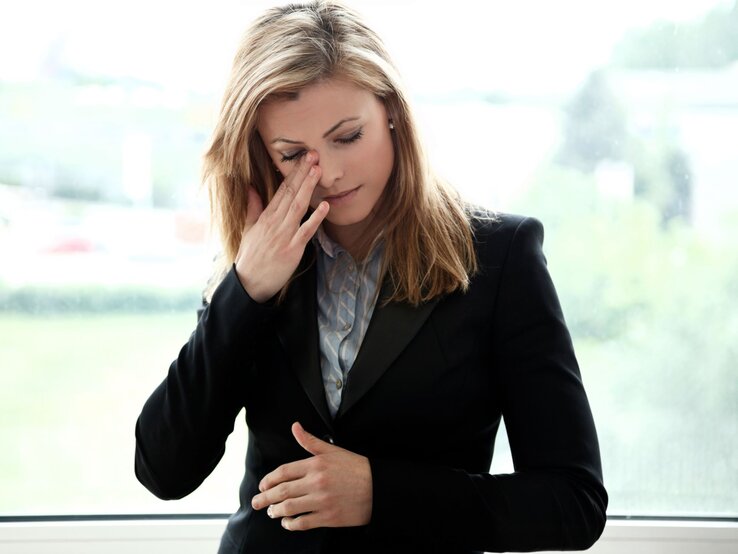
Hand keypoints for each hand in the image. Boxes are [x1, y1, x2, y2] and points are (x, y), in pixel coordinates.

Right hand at [235, 152, 328, 301]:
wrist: (249, 282)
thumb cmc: (250, 256)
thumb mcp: (248, 229)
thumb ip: (252, 207)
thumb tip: (251, 188)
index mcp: (266, 216)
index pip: (282, 189)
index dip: (293, 173)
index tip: (303, 158)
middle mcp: (275, 222)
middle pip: (291, 193)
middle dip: (302, 174)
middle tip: (314, 156)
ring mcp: (284, 235)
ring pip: (298, 207)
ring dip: (309, 188)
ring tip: (317, 171)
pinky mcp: (292, 249)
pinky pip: (306, 231)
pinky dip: (315, 218)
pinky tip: (326, 206)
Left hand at [251, 422, 372, 530]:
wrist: (378, 488)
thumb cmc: (356, 468)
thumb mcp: (333, 451)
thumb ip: (310, 441)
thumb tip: (295, 427)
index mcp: (316, 464)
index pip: (283, 472)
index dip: (269, 480)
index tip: (262, 486)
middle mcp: (316, 482)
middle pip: (282, 491)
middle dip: (265, 498)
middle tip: (256, 503)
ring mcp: (321, 501)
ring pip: (289, 508)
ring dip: (276, 511)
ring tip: (271, 512)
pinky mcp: (328, 517)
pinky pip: (303, 523)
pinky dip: (291, 524)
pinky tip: (287, 523)